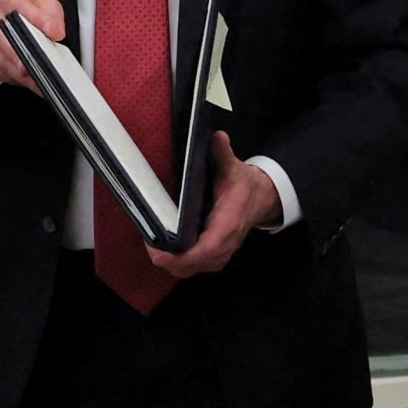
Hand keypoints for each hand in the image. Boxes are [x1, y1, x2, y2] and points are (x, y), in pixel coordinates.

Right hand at [0, 0, 68, 89]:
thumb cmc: (19, 16)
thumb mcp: (39, 6)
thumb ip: (52, 13)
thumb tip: (56, 32)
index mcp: (6, 1)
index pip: (21, 7)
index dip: (40, 20)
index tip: (54, 33)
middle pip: (14, 39)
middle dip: (34, 53)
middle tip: (51, 61)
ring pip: (9, 61)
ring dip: (28, 71)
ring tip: (42, 71)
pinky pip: (2, 73)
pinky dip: (18, 78)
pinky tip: (26, 74)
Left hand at [137, 133, 274, 284]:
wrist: (260, 200)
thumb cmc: (243, 185)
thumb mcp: (234, 167)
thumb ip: (222, 154)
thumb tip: (216, 137)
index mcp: (227, 226)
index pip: (203, 250)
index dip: (178, 255)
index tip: (156, 250)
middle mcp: (223, 247)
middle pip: (188, 266)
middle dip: (165, 258)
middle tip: (147, 238)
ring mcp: (218, 256)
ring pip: (187, 270)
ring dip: (168, 260)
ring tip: (153, 240)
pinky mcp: (213, 259)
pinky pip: (190, 267)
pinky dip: (175, 261)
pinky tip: (164, 245)